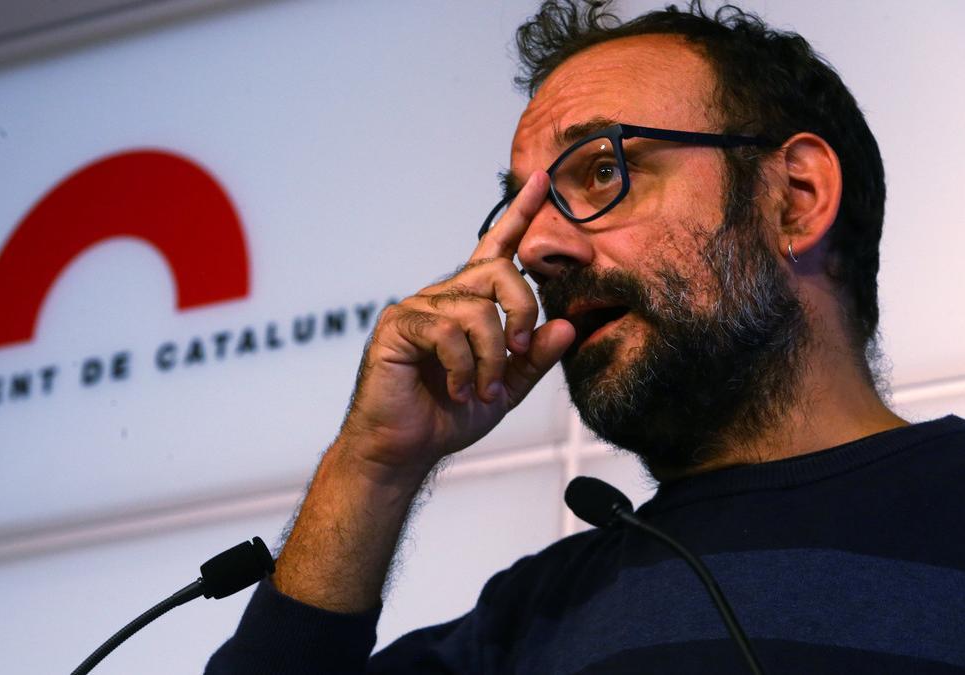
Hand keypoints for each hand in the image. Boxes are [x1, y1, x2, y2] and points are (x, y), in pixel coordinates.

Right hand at [336, 171, 575, 479]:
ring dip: (492, 359)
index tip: (540, 180)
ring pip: (477, 310)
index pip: (496, 249)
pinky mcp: (398, 326)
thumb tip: (567, 326)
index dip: (519, 215)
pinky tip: (458, 389)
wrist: (403, 449)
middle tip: (522, 353)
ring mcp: (417, 308)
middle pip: (498, 272)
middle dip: (523, 311)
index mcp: (468, 305)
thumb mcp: (504, 389)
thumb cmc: (445, 416)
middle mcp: (443, 298)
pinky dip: (464, 368)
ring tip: (483, 391)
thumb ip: (535, 359)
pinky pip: (447, 332)